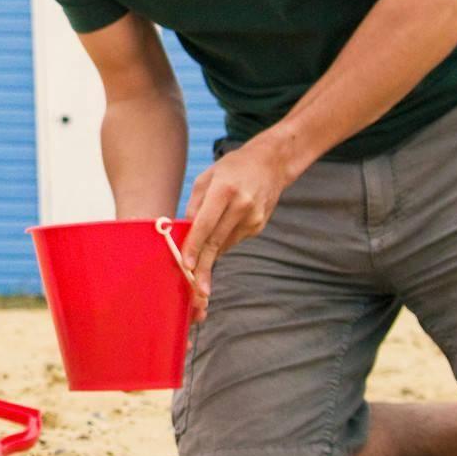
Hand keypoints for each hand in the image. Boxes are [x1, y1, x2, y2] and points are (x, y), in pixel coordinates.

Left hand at [182, 136, 292, 320]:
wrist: (271, 163)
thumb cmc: (232, 168)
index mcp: (225, 190)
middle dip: (204, 268)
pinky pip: (233, 240)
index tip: (186, 265)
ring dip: (209, 257)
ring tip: (197, 272)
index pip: (205, 224)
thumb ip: (195, 204)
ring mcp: (254, 218)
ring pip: (224, 244)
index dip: (194, 247)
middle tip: (197, 291)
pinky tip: (218, 235)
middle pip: (216, 241)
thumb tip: (185, 232)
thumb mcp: (207, 177)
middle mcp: (242, 206)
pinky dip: (221, 242)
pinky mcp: (259, 226)